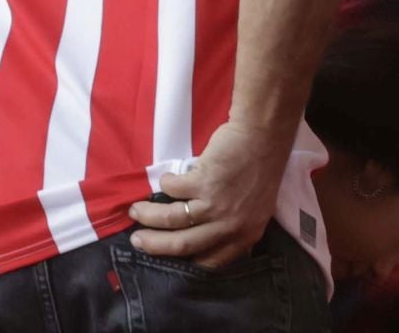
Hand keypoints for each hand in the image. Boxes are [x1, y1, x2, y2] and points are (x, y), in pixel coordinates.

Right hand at [127, 118, 281, 268]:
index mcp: (244, 236)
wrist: (263, 136)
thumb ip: (236, 227)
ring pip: (171, 219)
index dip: (184, 262)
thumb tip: (210, 240)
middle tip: (137, 241)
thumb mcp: (257, 210)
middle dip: (155, 245)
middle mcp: (229, 226)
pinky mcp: (202, 181)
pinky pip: (172, 189)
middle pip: (183, 245)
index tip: (166, 258)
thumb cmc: (261, 170)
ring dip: (148, 216)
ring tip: (135, 211)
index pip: (209, 262)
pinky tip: (165, 179)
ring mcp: (215, 205)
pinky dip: (165, 184)